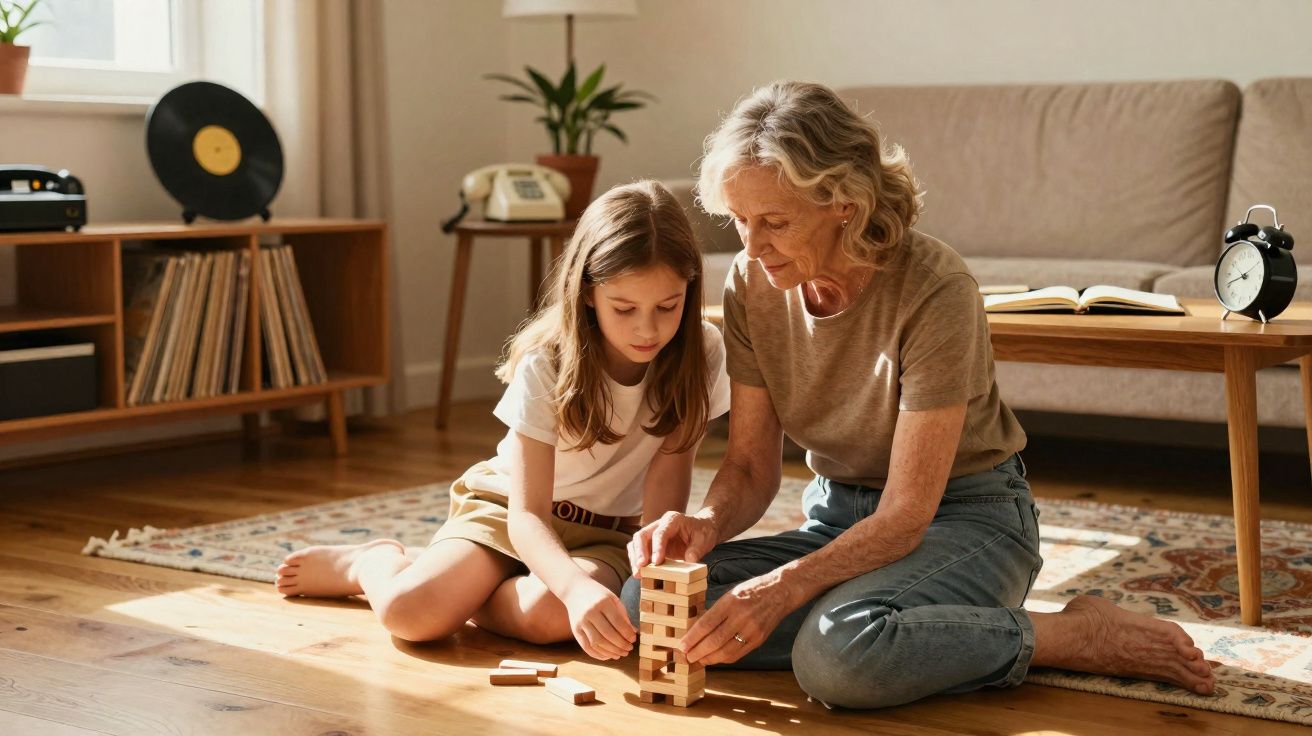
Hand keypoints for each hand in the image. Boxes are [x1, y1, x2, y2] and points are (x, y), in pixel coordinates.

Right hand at [561, 578, 635, 660]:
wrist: (575, 589)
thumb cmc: (598, 595)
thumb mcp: (613, 599)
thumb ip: (623, 615)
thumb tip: (633, 633)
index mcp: (602, 602)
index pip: (617, 622)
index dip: (627, 633)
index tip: (633, 639)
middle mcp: (590, 612)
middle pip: (607, 634)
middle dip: (620, 645)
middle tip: (629, 649)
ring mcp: (581, 622)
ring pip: (597, 643)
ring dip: (611, 651)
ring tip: (620, 654)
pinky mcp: (575, 630)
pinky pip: (587, 647)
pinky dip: (598, 654)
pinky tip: (608, 655)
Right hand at [627, 511, 718, 574]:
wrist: (702, 528)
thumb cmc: (703, 532)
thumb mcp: (705, 539)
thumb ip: (697, 549)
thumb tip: (689, 561)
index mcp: (673, 520)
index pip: (660, 533)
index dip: (656, 547)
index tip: (656, 562)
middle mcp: (659, 524)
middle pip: (642, 535)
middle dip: (639, 552)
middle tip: (640, 567)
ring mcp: (653, 533)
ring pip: (636, 542)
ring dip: (635, 557)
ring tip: (637, 573)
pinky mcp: (651, 543)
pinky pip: (638, 549)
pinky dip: (636, 560)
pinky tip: (639, 572)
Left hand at [681, 570, 797, 665]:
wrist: (780, 592)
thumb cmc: (752, 591)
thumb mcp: (730, 594)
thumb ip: (716, 612)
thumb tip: (697, 630)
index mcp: (731, 602)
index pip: (706, 624)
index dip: (692, 638)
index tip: (681, 646)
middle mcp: (741, 616)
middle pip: (714, 640)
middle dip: (698, 652)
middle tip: (687, 657)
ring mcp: (752, 630)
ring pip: (726, 651)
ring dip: (709, 658)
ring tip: (698, 660)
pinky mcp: (759, 639)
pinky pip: (737, 654)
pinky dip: (723, 658)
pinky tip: (714, 658)